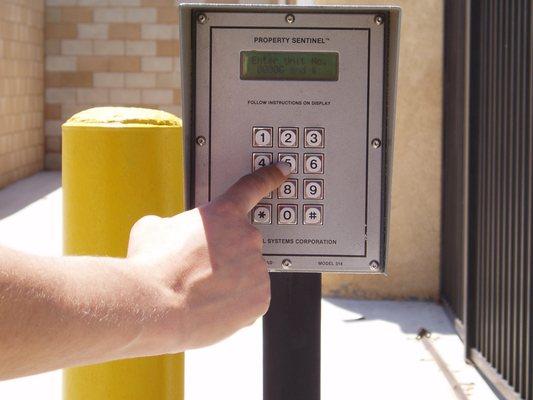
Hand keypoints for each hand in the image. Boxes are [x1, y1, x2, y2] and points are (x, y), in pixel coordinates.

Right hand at [125, 163, 290, 355]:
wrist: (155, 306)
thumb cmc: (152, 267)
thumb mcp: (153, 228)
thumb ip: (174, 222)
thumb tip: (169, 230)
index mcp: (223, 213)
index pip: (253, 187)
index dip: (270, 176)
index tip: (283, 171)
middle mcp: (247, 237)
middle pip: (243, 243)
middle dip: (226, 254)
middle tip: (200, 269)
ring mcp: (257, 267)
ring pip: (248, 273)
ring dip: (232, 280)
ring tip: (203, 290)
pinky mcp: (261, 297)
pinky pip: (252, 298)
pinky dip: (237, 303)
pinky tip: (214, 304)